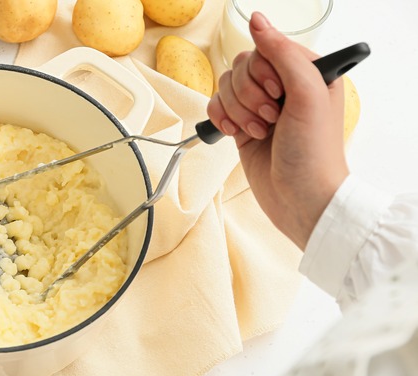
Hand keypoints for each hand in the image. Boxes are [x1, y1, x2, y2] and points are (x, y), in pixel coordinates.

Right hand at [207, 12, 348, 248]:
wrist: (301, 200)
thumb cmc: (314, 153)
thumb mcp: (308, 95)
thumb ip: (282, 54)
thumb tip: (257, 20)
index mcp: (306, 72)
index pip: (266, 49)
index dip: (263, 72)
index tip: (278, 95)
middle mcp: (282, 86)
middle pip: (241, 66)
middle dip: (249, 96)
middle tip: (270, 119)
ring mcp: (260, 106)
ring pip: (226, 86)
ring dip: (237, 111)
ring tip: (259, 132)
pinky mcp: (241, 125)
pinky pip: (215, 106)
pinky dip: (220, 120)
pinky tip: (235, 134)